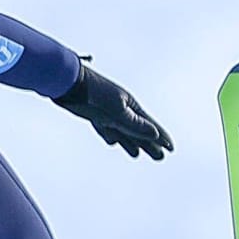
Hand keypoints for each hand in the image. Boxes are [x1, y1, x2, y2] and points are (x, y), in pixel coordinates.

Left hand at [52, 58, 173, 159]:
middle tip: (160, 157)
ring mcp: (107, 111)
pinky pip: (106, 128)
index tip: (171, 148)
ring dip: (131, 142)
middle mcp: (121, 108)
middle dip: (149, 144)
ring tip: (137, 154)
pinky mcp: (93, 114)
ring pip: (123, 131)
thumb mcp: (116, 112)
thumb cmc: (93, 94)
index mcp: (130, 105)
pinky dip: (111, 136)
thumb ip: (134, 124)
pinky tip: (113, 141)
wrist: (67, 82)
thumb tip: (155, 134)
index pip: (150, 125)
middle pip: (138, 130)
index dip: (161, 137)